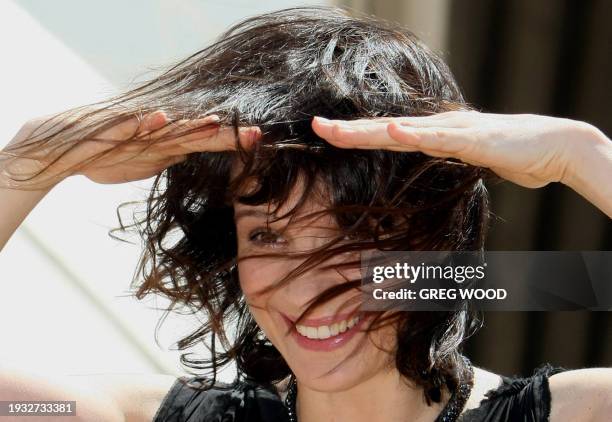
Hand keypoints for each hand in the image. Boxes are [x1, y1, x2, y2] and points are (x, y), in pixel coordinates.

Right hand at [2, 110, 261, 185]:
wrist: (69, 148)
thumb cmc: (112, 155)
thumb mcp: (152, 162)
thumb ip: (175, 154)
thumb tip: (196, 154)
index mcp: (173, 142)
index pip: (211, 142)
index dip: (237, 144)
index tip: (266, 146)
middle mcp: (162, 131)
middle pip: (199, 132)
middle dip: (227, 133)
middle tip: (258, 133)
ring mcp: (139, 127)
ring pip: (171, 125)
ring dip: (194, 124)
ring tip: (217, 123)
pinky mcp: (114, 127)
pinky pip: (130, 123)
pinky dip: (145, 122)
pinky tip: (160, 118)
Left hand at [311, 110, 600, 188]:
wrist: (554, 146)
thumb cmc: (510, 153)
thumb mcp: (466, 157)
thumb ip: (444, 156)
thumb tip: (424, 159)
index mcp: (432, 134)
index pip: (385, 134)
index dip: (354, 134)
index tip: (325, 133)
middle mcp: (437, 128)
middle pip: (384, 129)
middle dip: (348, 131)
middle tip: (315, 127)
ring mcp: (454, 131)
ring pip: (403, 131)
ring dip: (369, 131)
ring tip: (337, 131)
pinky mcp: (475, 139)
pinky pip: (441, 138)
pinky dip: (416, 135)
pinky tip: (394, 132)